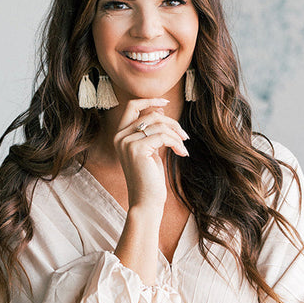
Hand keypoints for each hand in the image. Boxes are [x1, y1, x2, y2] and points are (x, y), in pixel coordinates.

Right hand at [112, 98, 189, 214]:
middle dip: (171, 121)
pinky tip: (182, 152)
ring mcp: (126, 142)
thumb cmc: (149, 178)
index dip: (149, 100)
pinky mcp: (136, 149)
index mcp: (120, 135)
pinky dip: (176, 142)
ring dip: (176, 134)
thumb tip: (159, 109)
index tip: (166, 101)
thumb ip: (151, 130)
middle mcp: (120, 136)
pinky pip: (162, 136)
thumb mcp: (150, 149)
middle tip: (183, 134)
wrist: (146, 202)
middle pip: (150, 114)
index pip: (131, 106)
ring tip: (183, 146)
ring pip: (158, 124)